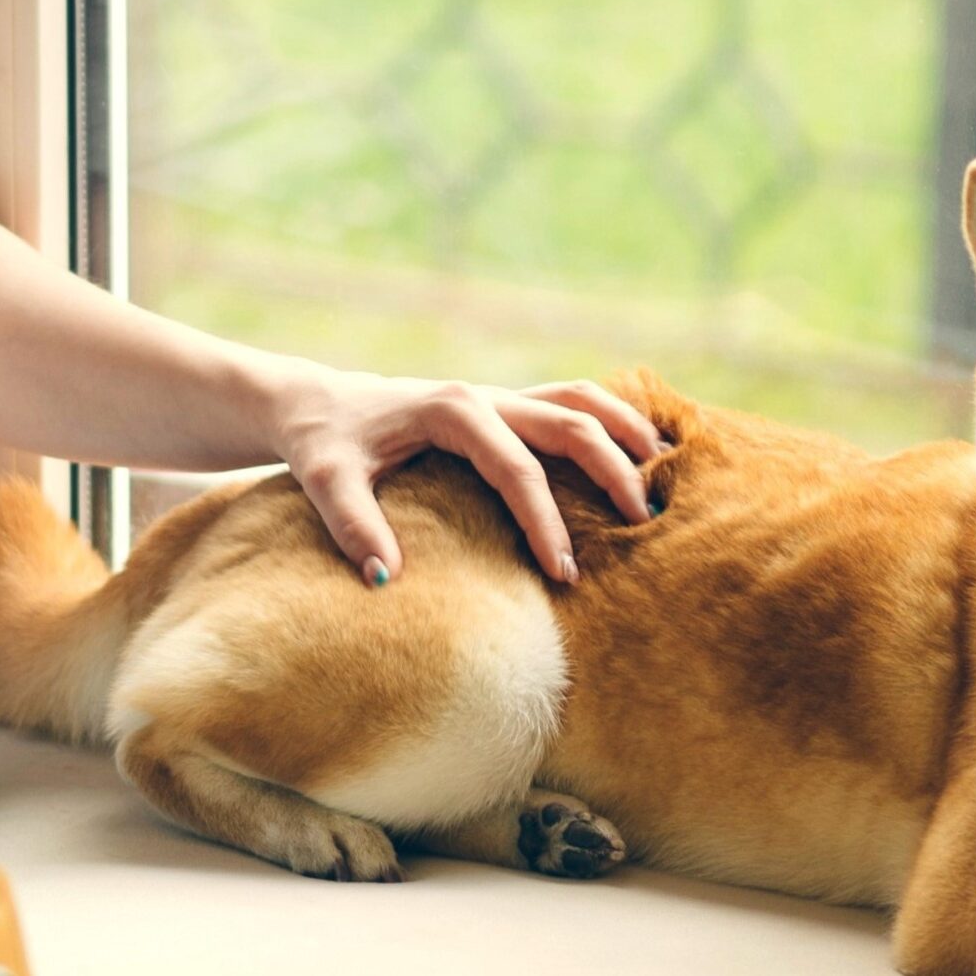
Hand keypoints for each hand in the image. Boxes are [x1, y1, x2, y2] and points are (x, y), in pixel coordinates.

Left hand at [265, 365, 666, 588]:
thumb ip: (351, 523)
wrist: (311, 404)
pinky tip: (638, 450)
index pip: (514, 467)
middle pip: (569, 420)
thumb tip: (385, 579)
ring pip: (579, 398)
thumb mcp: (323, 478)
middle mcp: (481, 396)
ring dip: (624, 428)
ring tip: (664, 471)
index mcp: (450, 410)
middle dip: (611, 468)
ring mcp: (495, 398)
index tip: (564, 575)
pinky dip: (608, 421)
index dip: (544, 520)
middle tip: (643, 523)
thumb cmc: (321, 442)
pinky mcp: (499, 409)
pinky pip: (565, 405)